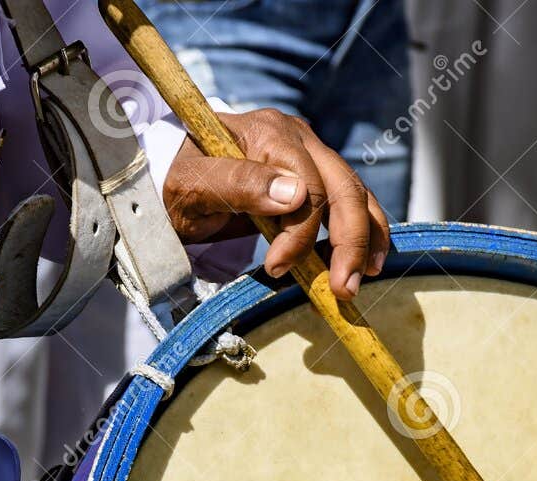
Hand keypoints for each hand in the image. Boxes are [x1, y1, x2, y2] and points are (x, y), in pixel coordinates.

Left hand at [163, 109, 391, 301]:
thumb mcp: (194, 184)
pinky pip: (349, 204)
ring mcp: (310, 157)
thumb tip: (294, 194)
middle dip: (350, 242)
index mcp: (270, 133)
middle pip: (343, 188)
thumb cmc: (178, 181)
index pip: (309, 185)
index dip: (301, 233)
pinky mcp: (314, 179)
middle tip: (344, 290)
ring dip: (364, 240)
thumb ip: (239, 183)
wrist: (172, 179)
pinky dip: (361, 233)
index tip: (277, 269)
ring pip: (355, 195)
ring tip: (362, 280)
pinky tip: (364, 263)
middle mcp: (298, 139)